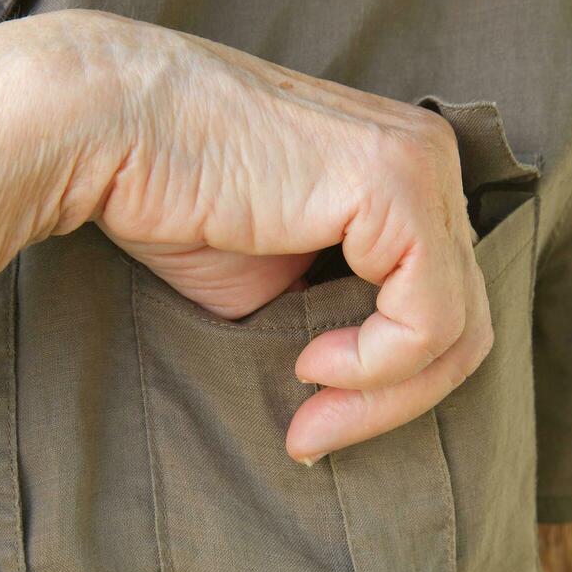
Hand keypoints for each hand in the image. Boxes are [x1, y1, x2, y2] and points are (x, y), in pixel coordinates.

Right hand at [90, 14, 491, 462]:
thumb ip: (342, 319)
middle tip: (314, 437)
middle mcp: (430, 166)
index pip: (440, 306)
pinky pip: (428, 318)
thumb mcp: (278, 286)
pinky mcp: (397, 183)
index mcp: (406, 181)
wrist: (110, 134)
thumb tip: (372, 389)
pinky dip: (377, 366)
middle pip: (461, 322)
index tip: (314, 423)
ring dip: (382, 397)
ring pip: (457, 329)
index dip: (389, 386)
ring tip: (311, 412)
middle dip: (391, 402)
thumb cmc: (177, 204)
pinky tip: (314, 364)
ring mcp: (422, 168)